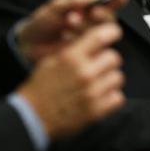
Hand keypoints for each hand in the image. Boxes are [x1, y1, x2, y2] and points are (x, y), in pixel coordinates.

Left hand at [15, 0, 126, 61]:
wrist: (28, 45)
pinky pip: (91, 48)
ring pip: (101, 33)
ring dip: (87, 25)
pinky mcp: (84, 55)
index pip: (109, 3)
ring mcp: (89, 40)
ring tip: (70, 20)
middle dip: (101, 15)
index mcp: (88, 9)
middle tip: (91, 11)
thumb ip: (74, 1)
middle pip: (109, 20)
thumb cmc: (42, 23)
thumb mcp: (55, 7)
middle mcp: (92, 24)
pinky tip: (67, 36)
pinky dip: (79, 39)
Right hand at [17, 22, 124, 139]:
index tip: (113, 34)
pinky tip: (100, 97)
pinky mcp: (96, 111)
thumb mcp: (51, 61)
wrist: (31, 118)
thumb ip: (74, 50)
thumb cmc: (40, 89)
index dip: (111, 32)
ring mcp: (91, 93)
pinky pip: (118, 97)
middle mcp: (84, 73)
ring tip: (98, 83)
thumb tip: (94, 40)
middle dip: (107, 60)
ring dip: (110, 79)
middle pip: (114, 57)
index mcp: (71, 57)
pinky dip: (112, 97)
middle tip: (99, 66)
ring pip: (118, 77)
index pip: (101, 36)